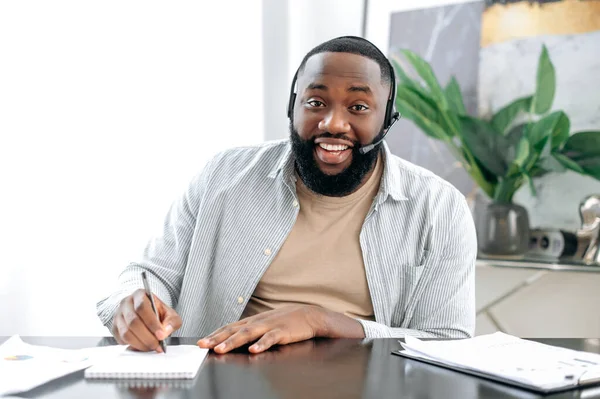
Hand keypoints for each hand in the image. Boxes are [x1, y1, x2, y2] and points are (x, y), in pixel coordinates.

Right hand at [111, 289, 181, 351]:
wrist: (146, 313)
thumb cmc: (157, 312)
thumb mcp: (169, 314)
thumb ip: (171, 322)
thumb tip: (164, 332)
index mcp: (140, 295)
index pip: (142, 307)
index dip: (152, 323)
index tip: (161, 335)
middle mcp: (126, 303)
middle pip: (133, 322)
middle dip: (147, 337)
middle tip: (157, 345)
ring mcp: (118, 315)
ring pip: (126, 332)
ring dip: (140, 343)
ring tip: (151, 347)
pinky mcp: (114, 328)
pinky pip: (121, 339)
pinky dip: (133, 345)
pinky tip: (143, 345)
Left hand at [197, 305, 364, 353]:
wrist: (311, 316)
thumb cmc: (287, 322)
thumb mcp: (266, 325)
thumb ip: (251, 332)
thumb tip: (233, 340)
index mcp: (253, 321)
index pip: (230, 327)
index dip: (215, 334)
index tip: (201, 342)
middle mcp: (258, 322)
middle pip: (234, 329)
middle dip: (217, 338)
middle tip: (203, 345)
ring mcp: (270, 326)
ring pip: (248, 333)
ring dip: (233, 341)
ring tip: (221, 349)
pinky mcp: (283, 332)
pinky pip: (271, 338)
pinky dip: (262, 344)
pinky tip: (254, 350)